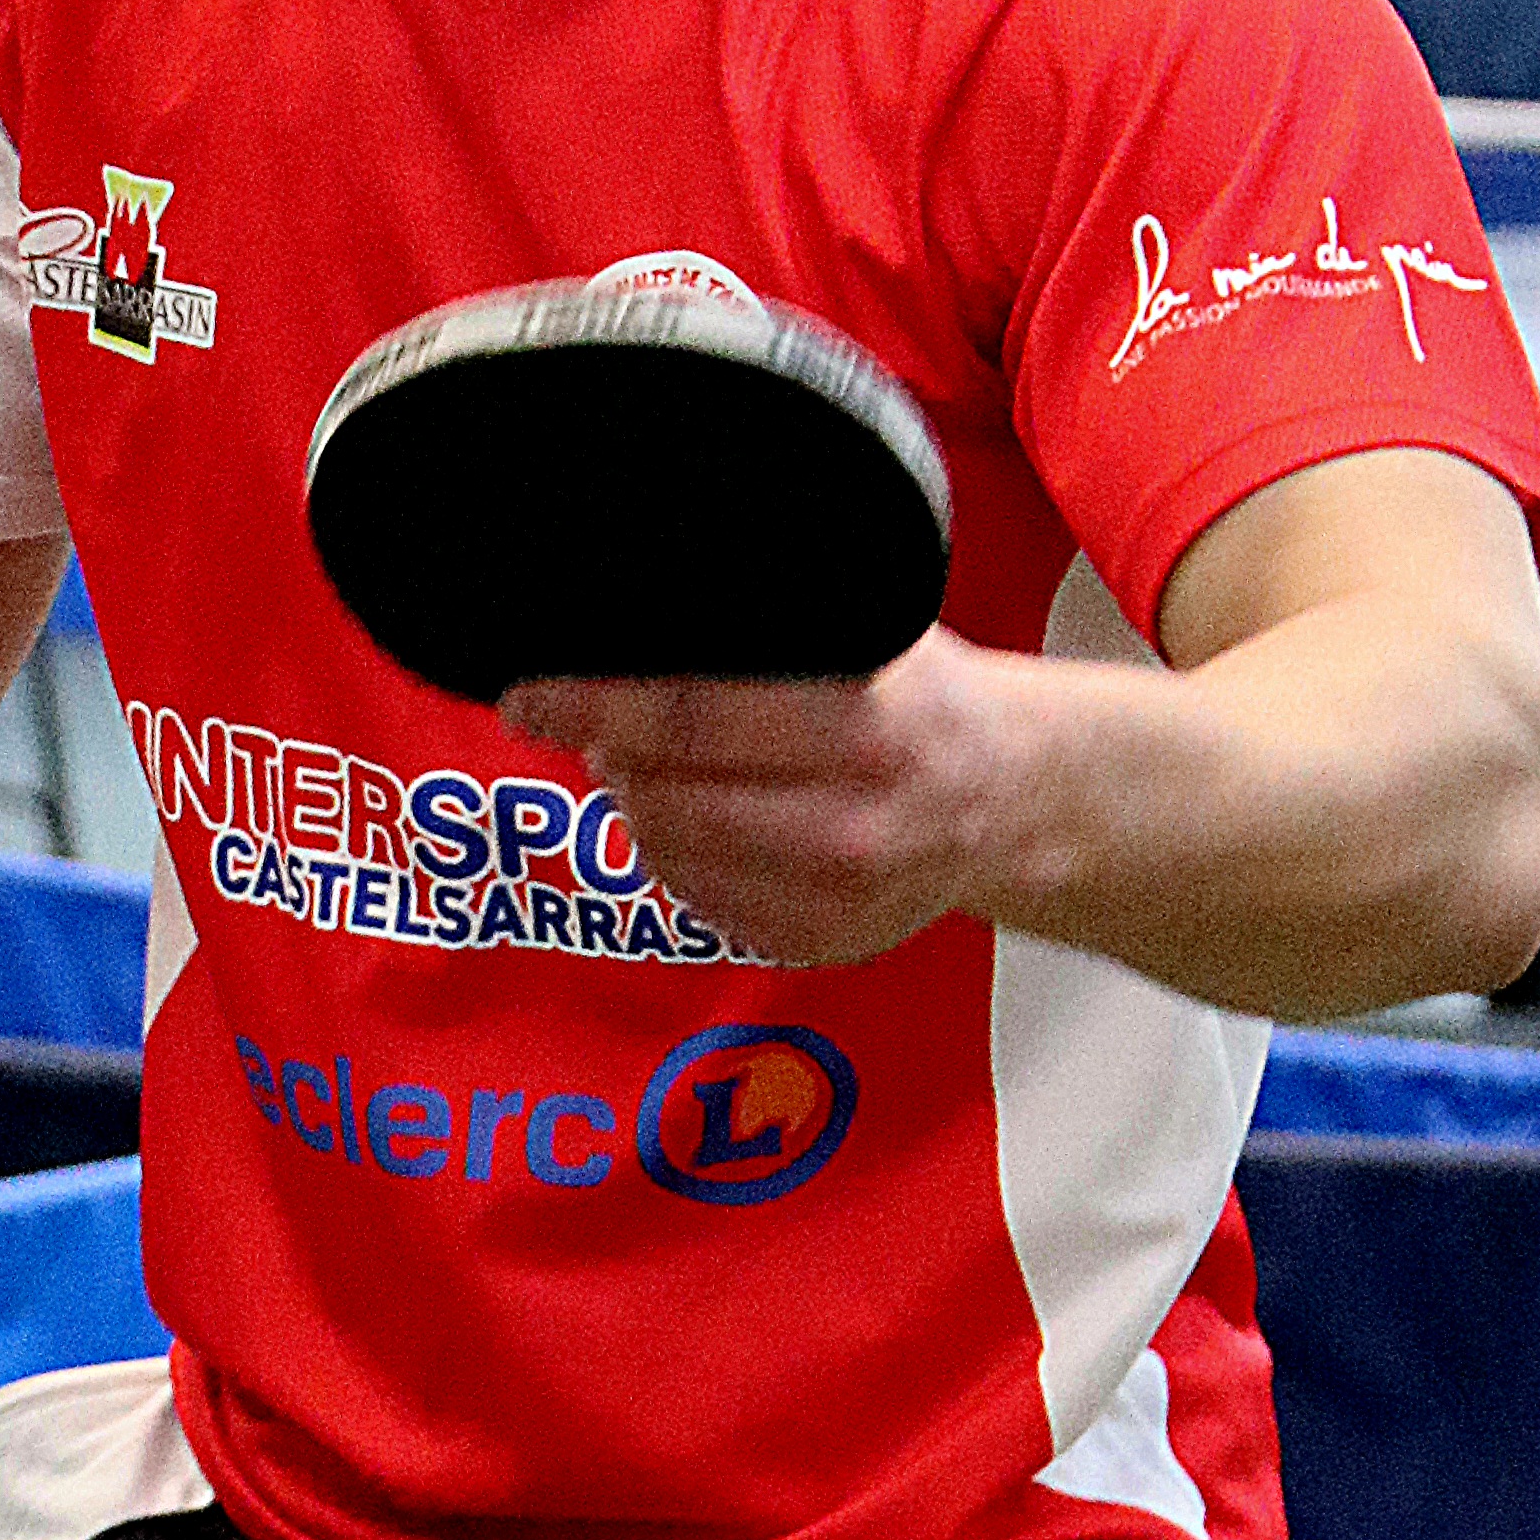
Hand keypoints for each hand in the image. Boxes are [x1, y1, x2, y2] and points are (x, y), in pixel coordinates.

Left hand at [503, 628, 1015, 972]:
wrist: (1013, 801)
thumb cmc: (923, 698)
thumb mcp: (874, 634)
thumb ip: (778, 624)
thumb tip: (640, 593)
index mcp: (864, 732)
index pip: (690, 721)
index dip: (593, 707)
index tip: (527, 695)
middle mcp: (850, 830)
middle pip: (663, 800)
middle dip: (608, 755)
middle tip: (584, 720)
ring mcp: (835, 903)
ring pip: (667, 854)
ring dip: (639, 803)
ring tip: (653, 761)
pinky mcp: (818, 946)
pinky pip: (698, 898)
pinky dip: (678, 852)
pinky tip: (705, 812)